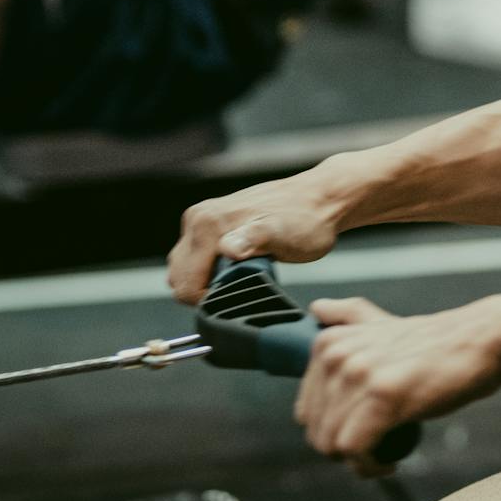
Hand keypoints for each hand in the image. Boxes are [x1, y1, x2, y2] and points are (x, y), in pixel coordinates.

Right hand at [167, 176, 345, 303]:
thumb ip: (253, 241)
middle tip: (238, 288)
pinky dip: (210, 270)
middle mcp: (198, 218)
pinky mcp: (211, 224)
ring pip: (186, 268)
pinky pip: (197, 258)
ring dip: (206, 280)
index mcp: (207, 223)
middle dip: (203, 290)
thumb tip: (228, 249)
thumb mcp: (282, 235)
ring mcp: (203, 219)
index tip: (234, 297)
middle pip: (180, 276)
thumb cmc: (305, 219)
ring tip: (240, 277)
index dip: (207, 300)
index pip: (185, 282)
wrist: (320, 199)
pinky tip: (238, 268)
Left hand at [295, 297, 500, 475]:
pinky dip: (370, 466)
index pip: (306, 411)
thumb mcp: (382, 323)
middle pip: (317, 432)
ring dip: (358, 462)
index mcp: (329, 342)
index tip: (359, 433)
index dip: (332, 431)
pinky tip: (391, 460)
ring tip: (385, 454)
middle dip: (343, 451)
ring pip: (333, 445)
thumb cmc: (434, 343)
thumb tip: (317, 308)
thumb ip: (347, 317)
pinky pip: (355, 451)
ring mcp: (359, 374)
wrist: (479, 341)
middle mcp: (337, 356)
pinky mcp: (382, 397)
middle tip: (374, 449)